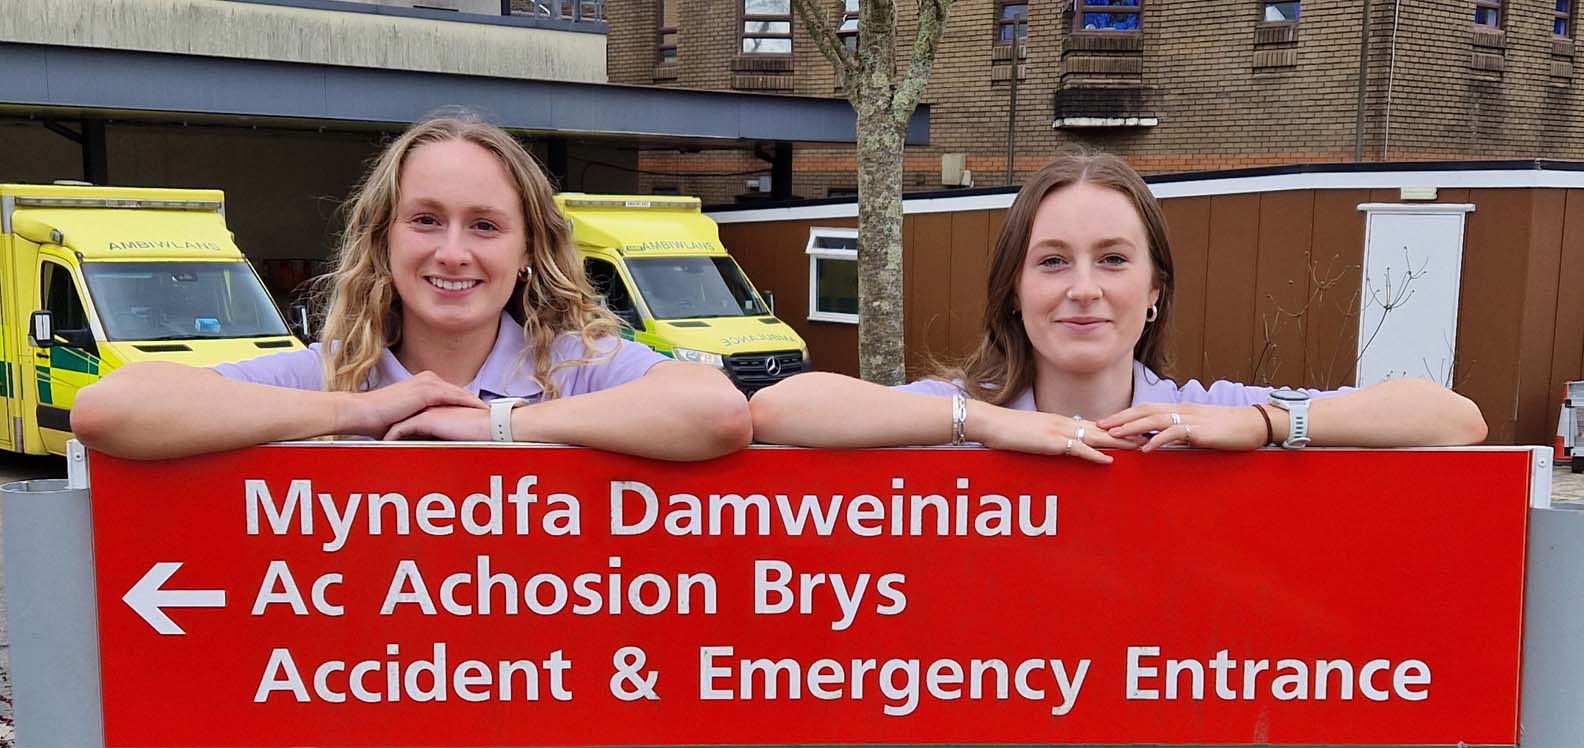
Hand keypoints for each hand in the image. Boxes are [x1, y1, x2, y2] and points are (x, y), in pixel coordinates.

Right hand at [333, 371, 485, 436]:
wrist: (360, 413)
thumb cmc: (378, 420)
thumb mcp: (406, 419)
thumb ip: (421, 422)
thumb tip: (432, 437)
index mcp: (425, 383)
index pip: (454, 395)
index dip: (470, 406)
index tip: (486, 417)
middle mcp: (429, 379)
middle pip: (462, 393)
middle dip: (479, 406)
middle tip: (498, 417)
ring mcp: (428, 382)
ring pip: (462, 395)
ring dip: (479, 406)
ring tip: (495, 417)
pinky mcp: (427, 391)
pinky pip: (455, 398)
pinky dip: (470, 406)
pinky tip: (482, 415)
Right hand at [968, 401, 1141, 463]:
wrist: (990, 422)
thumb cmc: (1007, 430)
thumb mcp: (1033, 434)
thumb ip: (1049, 438)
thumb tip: (1060, 446)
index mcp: (1062, 421)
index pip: (1096, 426)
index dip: (1118, 430)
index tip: (1137, 432)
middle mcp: (1065, 423)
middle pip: (1104, 429)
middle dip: (1129, 434)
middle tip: (1151, 436)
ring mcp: (1059, 431)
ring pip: (1097, 437)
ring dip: (1121, 442)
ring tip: (1141, 447)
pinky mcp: (1050, 442)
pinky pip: (1077, 449)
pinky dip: (1095, 455)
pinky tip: (1110, 460)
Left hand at [1098, 403, 1267, 451]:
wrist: (1255, 423)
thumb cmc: (1228, 429)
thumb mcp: (1199, 430)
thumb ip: (1180, 433)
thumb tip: (1161, 442)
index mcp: (1180, 410)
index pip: (1147, 409)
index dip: (1126, 415)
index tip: (1107, 422)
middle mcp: (1181, 411)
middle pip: (1144, 411)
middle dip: (1120, 418)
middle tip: (1099, 426)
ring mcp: (1190, 419)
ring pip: (1155, 420)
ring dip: (1132, 427)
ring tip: (1114, 435)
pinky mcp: (1200, 431)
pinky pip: (1175, 434)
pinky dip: (1158, 441)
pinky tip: (1145, 449)